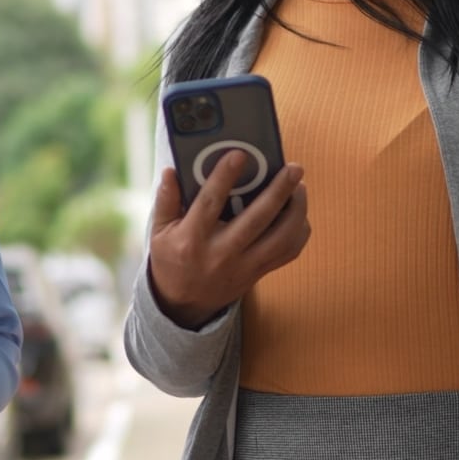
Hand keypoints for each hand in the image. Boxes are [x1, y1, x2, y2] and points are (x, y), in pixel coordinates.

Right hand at [146, 150, 309, 329]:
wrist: (184, 305)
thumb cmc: (171, 260)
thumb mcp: (159, 232)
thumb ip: (166, 200)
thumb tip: (171, 171)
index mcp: (192, 240)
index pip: (210, 203)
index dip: (224, 177)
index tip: (240, 154)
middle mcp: (221, 254)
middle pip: (257, 219)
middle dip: (278, 191)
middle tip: (293, 168)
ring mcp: (243, 267)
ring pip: (280, 238)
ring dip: (296, 211)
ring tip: (300, 187)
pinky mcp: (258, 273)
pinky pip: (288, 253)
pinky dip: (299, 232)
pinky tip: (298, 213)